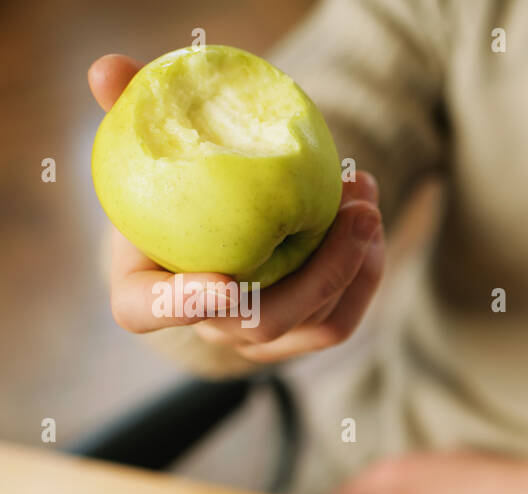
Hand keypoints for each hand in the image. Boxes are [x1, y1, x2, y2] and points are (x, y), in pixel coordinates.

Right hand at [88, 54, 384, 362]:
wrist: (213, 225)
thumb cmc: (172, 183)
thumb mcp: (147, 150)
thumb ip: (130, 114)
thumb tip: (108, 70)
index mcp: (143, 293)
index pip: (150, 310)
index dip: (184, 304)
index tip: (224, 283)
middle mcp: (206, 328)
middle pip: (262, 323)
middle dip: (321, 273)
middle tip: (356, 213)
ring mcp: (256, 340)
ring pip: (314, 322)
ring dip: (354, 262)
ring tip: (366, 198)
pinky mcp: (299, 335)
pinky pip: (340, 320)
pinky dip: (364, 274)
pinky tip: (370, 220)